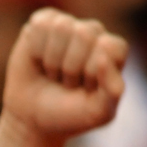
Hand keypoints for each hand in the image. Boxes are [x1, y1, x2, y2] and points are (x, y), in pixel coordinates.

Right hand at [0, 10, 127, 142]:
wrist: (32, 121)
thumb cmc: (69, 115)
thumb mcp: (98, 113)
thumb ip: (112, 89)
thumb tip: (102, 57)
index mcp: (113, 50)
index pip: (108, 47)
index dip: (91, 73)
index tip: (85, 90)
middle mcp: (93, 33)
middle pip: (84, 34)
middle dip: (70, 67)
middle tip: (67, 83)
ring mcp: (68, 27)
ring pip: (62, 27)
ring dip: (52, 60)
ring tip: (53, 73)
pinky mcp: (42, 25)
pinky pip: (40, 26)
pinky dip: (35, 50)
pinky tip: (39, 62)